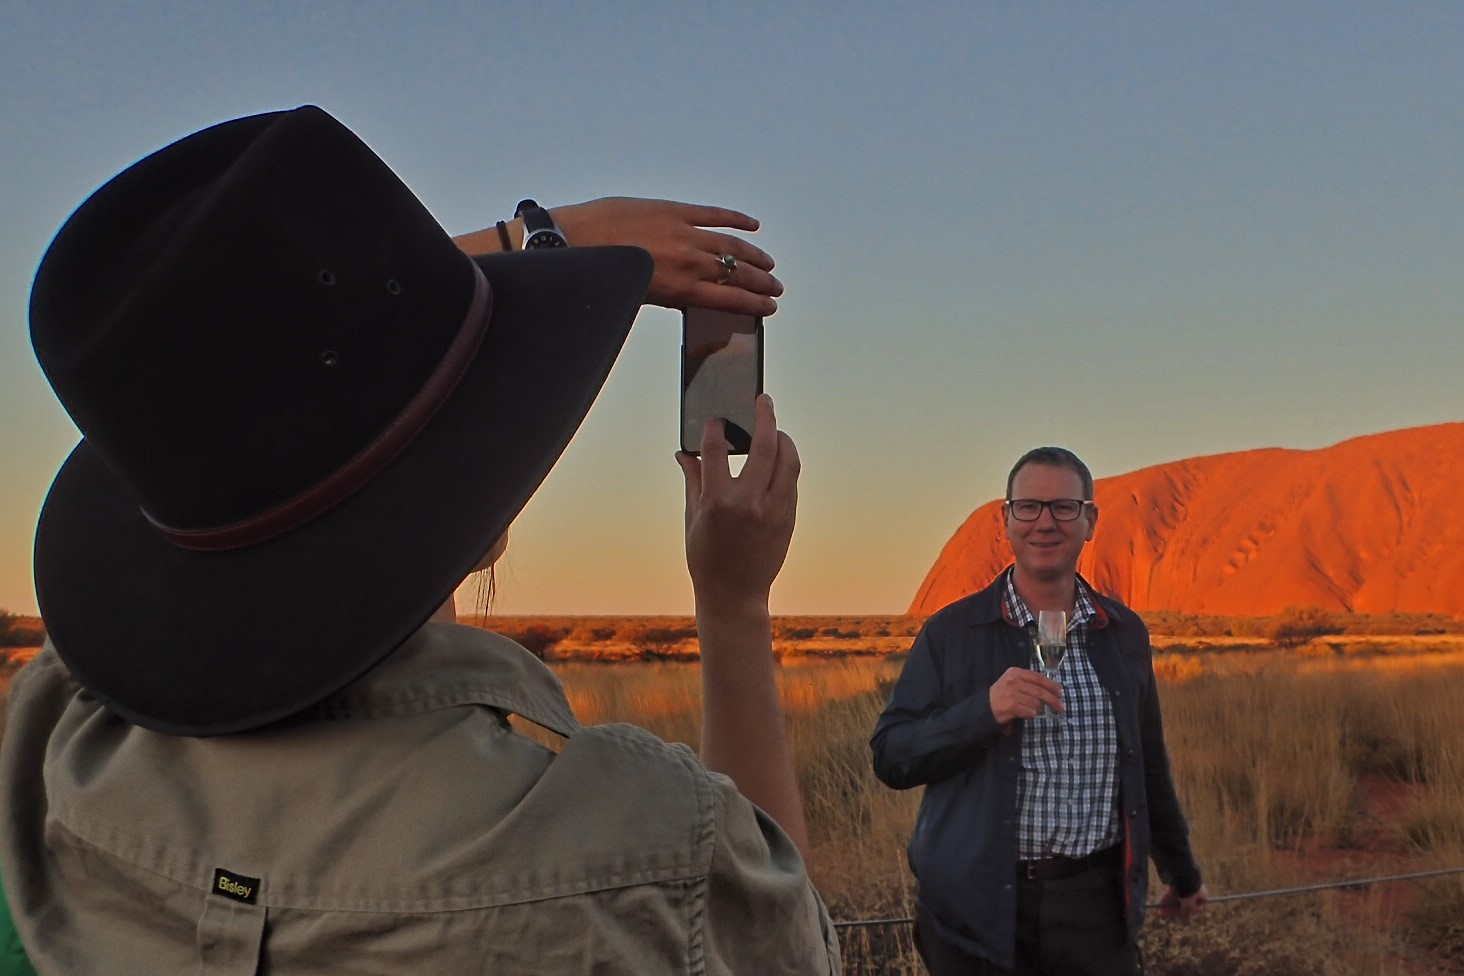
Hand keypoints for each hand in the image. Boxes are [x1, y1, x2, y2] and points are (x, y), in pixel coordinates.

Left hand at [552, 197, 782, 315]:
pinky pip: (713, 213)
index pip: (728, 298)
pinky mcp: (673, 209)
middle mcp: (688, 262)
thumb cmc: (598, 274)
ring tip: (769, 264)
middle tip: (776, 289)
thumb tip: (687, 291)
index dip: (753, 304)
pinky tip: (752, 225)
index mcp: (679, 288)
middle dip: (760, 283)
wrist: (572, 242)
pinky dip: (736, 218)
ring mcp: (683, 232)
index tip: (769, 308)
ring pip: (731, 245)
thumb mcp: (637, 293)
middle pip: (735, 273)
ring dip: (754, 256)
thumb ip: (667, 292)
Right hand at [675, 394, 797, 610]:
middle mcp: (748, 503)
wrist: (734, 595)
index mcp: (717, 502)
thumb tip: (684, 452)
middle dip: (765, 416)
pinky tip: (778, 459)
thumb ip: (694, 480)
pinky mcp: (789, 519)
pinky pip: (791, 482)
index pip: (715, 451)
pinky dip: (785, 465)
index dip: (714, 429)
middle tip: (763, 400)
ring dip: (783, 439)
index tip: (715, 418)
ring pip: (788, 461)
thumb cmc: (707, 558)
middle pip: (765, 445)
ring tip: (776, 429)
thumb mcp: (693, 519)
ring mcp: (773, 511)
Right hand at [988, 667, 1063, 724]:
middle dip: (1053, 700)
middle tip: (1060, 707)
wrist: (985, 706)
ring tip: (1030, 709)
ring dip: (1037, 708)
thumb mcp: (1012, 681)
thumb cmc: (1002, 694)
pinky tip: (1025, 713)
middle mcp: (1014, 681)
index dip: (1052, 685)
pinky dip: (1031, 714)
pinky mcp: (1011, 706)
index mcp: (1015, 672)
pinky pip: (1030, 712)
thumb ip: (1028, 682)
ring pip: (1036, 703)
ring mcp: (1012, 693)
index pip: (1039, 678)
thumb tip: (1051, 688)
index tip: (1060, 693)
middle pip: (1040, 691)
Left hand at [1156, 883, 1208, 921]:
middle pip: (1182, 902)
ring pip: (1175, 897)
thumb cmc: (1188, 890)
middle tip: (1161, 914)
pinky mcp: (1176, 880)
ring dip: (1166, 905)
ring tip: (1157, 910)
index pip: (1194, 907)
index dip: (1185, 913)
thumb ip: (1186, 913)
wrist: (1182, 873)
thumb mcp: (1188, 905)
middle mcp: (1194, 889)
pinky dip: (1165, 898)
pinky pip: (1171, 891)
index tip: (1177, 917)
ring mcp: (1184, 884)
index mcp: (1202, 894)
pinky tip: (1158, 904)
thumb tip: (1186, 922)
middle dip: (1171, 909)